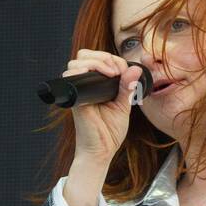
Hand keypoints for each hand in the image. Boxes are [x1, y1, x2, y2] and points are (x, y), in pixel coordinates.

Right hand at [62, 48, 142, 169]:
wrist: (101, 150)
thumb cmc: (109, 131)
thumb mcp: (123, 106)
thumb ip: (127, 88)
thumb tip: (135, 69)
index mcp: (96, 85)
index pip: (98, 59)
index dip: (112, 59)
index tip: (124, 71)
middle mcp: (85, 85)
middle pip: (85, 55)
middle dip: (103, 56)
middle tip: (117, 70)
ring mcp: (78, 90)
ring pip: (77, 61)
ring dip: (97, 61)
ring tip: (111, 73)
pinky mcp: (74, 97)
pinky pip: (70, 76)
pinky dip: (82, 70)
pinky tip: (100, 75)